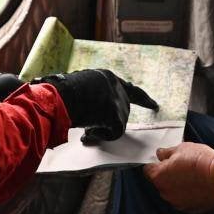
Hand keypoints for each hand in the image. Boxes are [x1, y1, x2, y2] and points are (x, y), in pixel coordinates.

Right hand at [34, 69, 158, 143]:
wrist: (58, 98)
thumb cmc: (62, 96)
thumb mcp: (81, 89)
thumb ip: (95, 98)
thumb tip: (97, 117)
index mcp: (107, 77)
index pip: (131, 89)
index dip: (143, 99)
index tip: (155, 106)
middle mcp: (116, 85)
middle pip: (123, 110)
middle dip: (113, 122)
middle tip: (91, 129)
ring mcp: (117, 98)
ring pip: (118, 122)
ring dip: (102, 129)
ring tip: (83, 127)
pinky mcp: (116, 114)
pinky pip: (115, 132)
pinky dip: (102, 136)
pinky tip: (87, 135)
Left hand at [143, 143, 213, 213]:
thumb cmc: (202, 162)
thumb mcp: (182, 148)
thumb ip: (167, 152)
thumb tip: (161, 153)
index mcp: (159, 176)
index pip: (148, 169)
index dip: (155, 163)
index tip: (161, 160)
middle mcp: (165, 192)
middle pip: (160, 181)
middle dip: (167, 174)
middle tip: (180, 165)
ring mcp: (176, 202)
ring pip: (172, 191)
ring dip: (177, 184)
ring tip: (191, 174)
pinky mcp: (189, 208)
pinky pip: (183, 198)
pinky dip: (187, 192)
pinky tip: (196, 183)